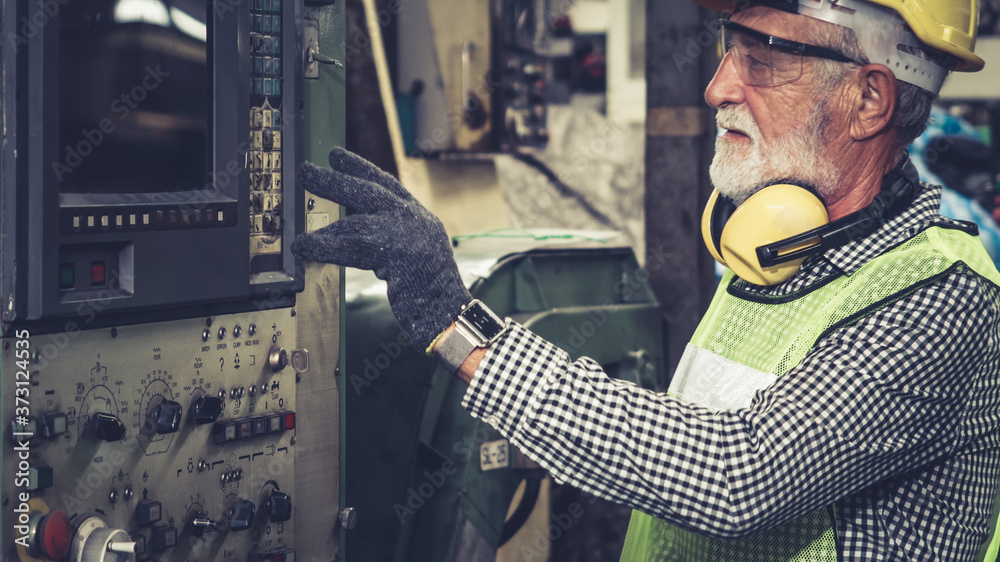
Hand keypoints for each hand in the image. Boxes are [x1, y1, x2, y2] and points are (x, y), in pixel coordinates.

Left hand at [292, 148, 471, 350]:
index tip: (337, 157)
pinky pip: (351, 246)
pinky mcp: (396, 254)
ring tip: (299, 228)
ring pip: (357, 220)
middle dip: (335, 180)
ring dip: (324, 224)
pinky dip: (324, 246)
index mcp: (422, 219)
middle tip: (307, 170)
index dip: (361, 169)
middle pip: (369, 192)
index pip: (388, 186)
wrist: (451, 314)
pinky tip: (303, 247)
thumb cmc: (433, 295)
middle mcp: (415, 220)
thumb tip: (357, 234)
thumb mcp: (417, 256)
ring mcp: (408, 235)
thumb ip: (395, 241)